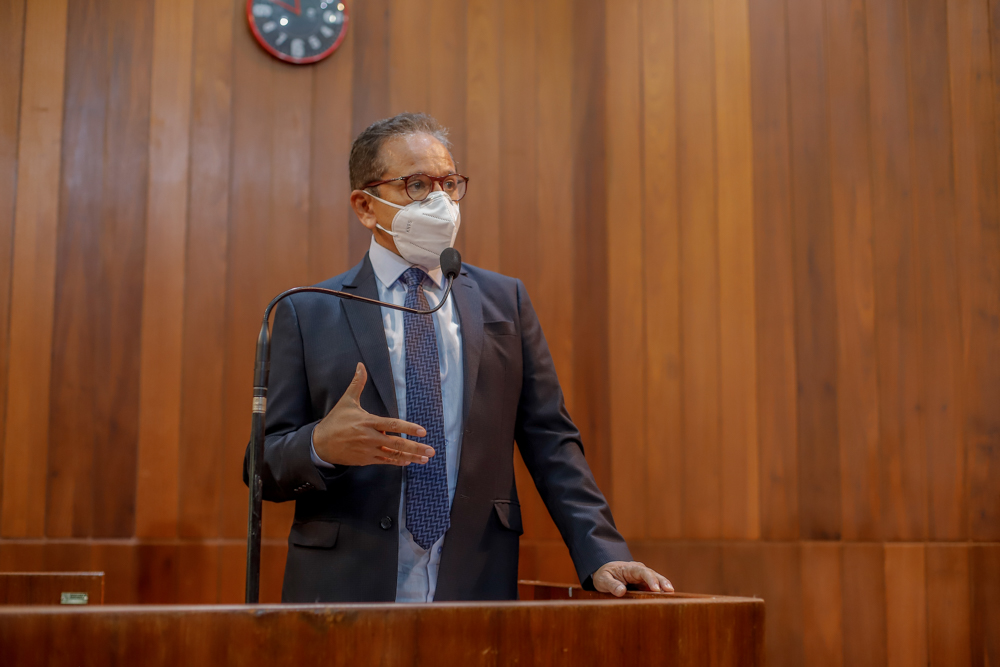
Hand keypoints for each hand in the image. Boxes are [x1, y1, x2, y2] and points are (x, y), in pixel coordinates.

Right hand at [312, 363, 434, 466]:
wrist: (319, 444)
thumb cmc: (335, 421)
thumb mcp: (346, 401)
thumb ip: (357, 383)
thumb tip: (360, 365)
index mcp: (367, 422)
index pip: (392, 424)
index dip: (408, 428)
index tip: (422, 432)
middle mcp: (369, 437)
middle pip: (396, 443)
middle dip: (415, 447)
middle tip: (430, 450)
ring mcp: (368, 450)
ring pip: (392, 455)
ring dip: (410, 457)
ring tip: (425, 459)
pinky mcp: (365, 460)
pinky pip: (384, 462)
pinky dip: (397, 462)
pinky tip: (408, 462)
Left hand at [593, 561, 673, 596]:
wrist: (605, 573)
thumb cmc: (604, 575)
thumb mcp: (603, 580)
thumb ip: (611, 585)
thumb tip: (621, 591)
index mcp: (630, 568)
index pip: (643, 572)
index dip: (650, 580)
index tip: (656, 589)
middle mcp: (640, 571)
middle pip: (654, 575)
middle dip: (662, 582)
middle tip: (670, 591)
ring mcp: (643, 578)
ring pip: (657, 581)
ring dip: (664, 588)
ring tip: (672, 597)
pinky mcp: (645, 585)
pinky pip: (654, 588)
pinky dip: (660, 593)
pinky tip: (666, 601)